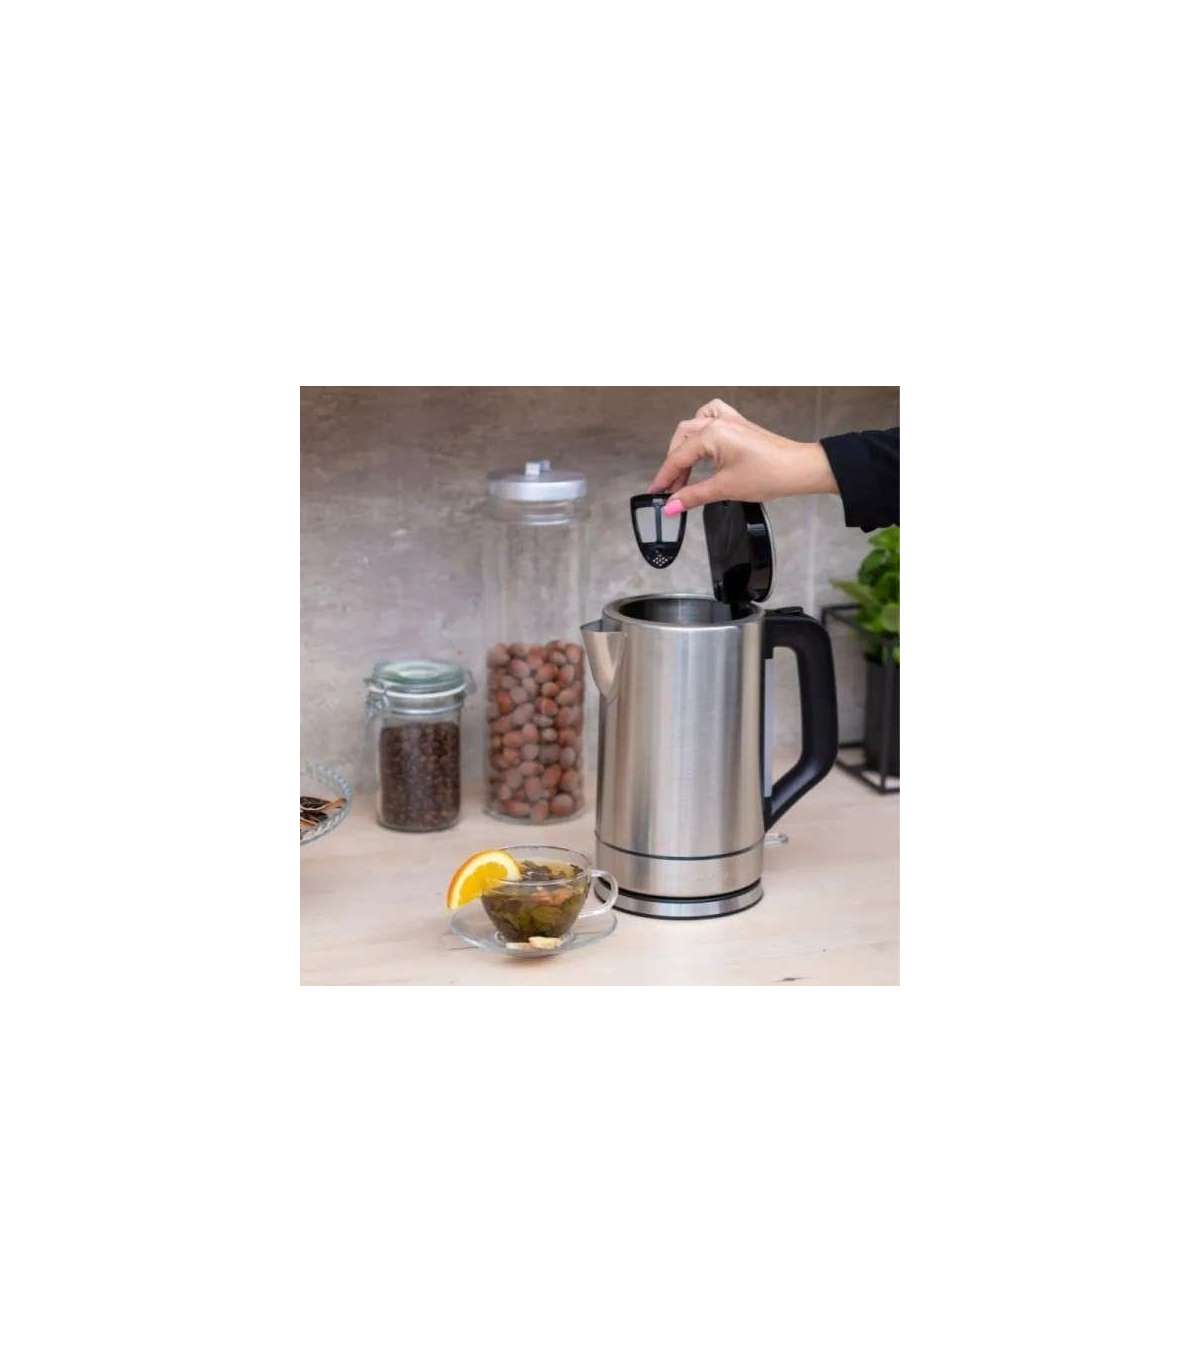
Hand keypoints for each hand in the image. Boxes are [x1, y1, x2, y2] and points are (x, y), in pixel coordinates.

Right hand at [648, 398, 837, 513]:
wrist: (798, 469)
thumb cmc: (770, 473)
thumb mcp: (725, 488)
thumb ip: (694, 496)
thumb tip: (673, 505)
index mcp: (712, 434)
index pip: (678, 457)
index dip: (665, 477)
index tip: (656, 492)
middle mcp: (719, 422)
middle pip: (682, 440)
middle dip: (674, 465)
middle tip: (672, 490)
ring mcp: (730, 421)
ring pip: (694, 427)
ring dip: (684, 448)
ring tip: (684, 471)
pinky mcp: (739, 425)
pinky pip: (711, 417)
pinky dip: (701, 429)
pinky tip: (701, 442)